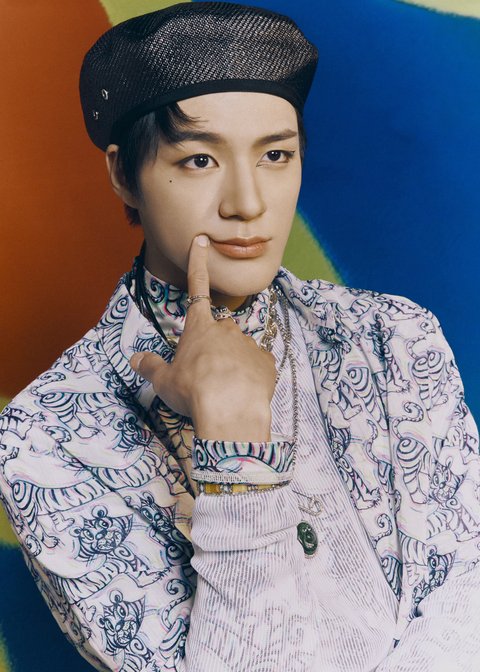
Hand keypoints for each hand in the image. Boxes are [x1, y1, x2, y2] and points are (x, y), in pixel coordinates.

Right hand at [129, 235, 276, 440]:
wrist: (230, 411)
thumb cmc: (193, 392)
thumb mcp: (164, 381)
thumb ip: (151, 367)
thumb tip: (136, 359)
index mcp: (199, 327)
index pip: (197, 287)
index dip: (198, 262)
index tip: (202, 240)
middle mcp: (226, 328)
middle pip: (218, 331)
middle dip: (212, 348)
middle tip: (204, 376)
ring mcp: (249, 343)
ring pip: (238, 348)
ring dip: (231, 363)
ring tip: (223, 389)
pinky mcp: (266, 362)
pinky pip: (256, 364)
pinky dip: (249, 374)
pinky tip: (242, 390)